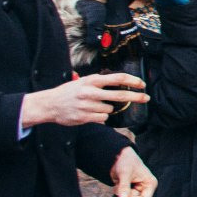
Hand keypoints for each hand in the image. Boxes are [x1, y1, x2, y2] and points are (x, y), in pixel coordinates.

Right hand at [20, 73, 148, 127]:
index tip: (142, 84)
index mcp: (92, 80)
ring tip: (94, 106)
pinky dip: (101, 117)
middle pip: (120, 94)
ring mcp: (87, 105)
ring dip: (108, 109)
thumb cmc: (69, 92)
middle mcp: (90, 92)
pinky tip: (90, 113)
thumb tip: (121, 82)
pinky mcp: (84, 117)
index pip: (118, 78)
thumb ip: (100, 82)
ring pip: (110, 109)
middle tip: (146, 98)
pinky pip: (103, 118)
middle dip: (136, 97)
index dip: (133, 80)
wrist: (49, 104)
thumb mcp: (84, 81)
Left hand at [110, 148, 157, 196]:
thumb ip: (124, 186)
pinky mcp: (129, 189)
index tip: (125, 193)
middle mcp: (145, 188)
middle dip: (125, 195)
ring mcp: (137, 189)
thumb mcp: (125, 173)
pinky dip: (118, 192)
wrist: (119, 156)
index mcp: (150, 184)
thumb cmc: (126, 161)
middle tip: (120, 185)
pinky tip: (118, 183)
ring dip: (120, 193)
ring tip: (119, 182)